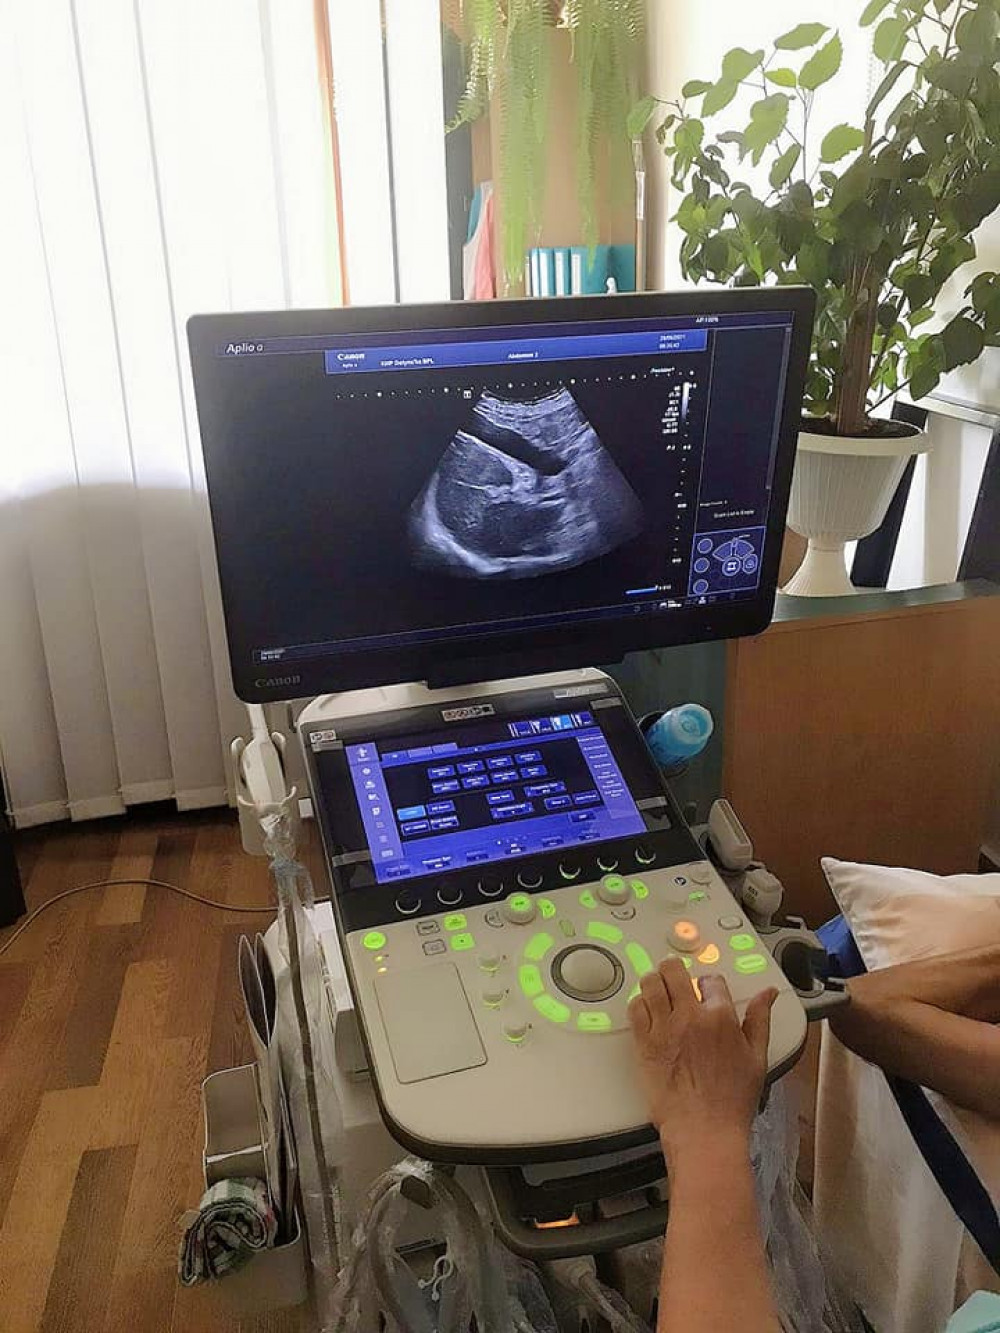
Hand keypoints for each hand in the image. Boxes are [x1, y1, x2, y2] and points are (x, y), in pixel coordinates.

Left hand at [628, 958, 776, 1171]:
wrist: (704, 1130)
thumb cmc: (732, 1100)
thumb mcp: (757, 1057)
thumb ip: (759, 1019)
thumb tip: (768, 993)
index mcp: (720, 1017)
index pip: (711, 980)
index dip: (708, 983)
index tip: (705, 990)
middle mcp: (690, 1017)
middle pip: (674, 971)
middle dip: (675, 970)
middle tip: (675, 978)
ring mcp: (664, 1028)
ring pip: (650, 983)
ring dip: (654, 982)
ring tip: (659, 990)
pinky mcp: (644, 1043)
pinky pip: (635, 1008)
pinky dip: (639, 1004)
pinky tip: (647, 1011)